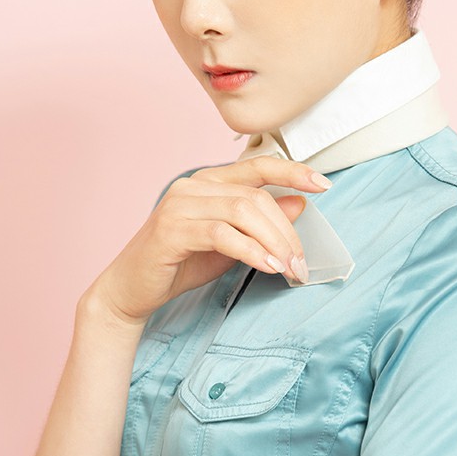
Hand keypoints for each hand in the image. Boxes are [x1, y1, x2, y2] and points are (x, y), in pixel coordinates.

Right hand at [84, 155, 330, 325]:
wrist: (132, 290)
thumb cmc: (181, 264)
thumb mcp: (232, 243)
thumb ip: (261, 223)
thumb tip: (300, 204)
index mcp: (208, 181)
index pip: (257, 165)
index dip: (292, 171)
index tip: (323, 184)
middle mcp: (193, 185)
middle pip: (255, 196)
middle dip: (286, 231)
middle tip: (302, 264)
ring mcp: (179, 205)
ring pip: (242, 211)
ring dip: (274, 242)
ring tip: (289, 268)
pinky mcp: (171, 229)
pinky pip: (222, 234)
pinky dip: (251, 250)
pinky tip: (267, 266)